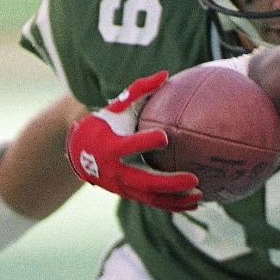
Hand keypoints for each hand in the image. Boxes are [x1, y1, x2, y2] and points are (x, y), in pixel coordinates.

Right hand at [65, 71, 201, 211]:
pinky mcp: (128, 194)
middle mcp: (115, 170)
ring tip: (199, 197)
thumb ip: (140, 90)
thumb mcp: (117, 105)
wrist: (79, 153)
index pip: (128, 146)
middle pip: (144, 180)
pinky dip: (172, 206)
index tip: (164, 136)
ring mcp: (122, 186)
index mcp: (110, 145)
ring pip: (150, 197)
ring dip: (175, 200)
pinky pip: (152, 203)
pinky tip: (193, 204)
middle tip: (193, 179)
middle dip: (169, 182)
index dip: (144, 142)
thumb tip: (166, 73)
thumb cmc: (106, 123)